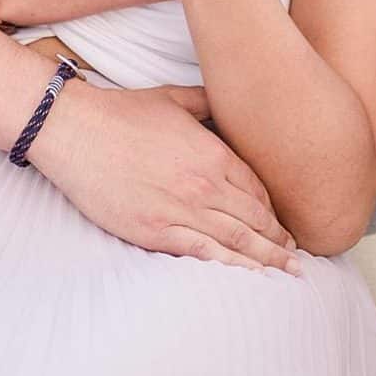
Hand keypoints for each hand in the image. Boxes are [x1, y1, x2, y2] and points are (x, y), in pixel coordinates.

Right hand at [34, 79, 301, 274]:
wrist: (78, 131)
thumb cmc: (123, 112)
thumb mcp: (174, 98)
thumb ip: (207, 103)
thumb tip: (225, 100)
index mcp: (212, 153)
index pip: (256, 188)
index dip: (272, 209)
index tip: (283, 223)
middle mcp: (203, 185)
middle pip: (253, 219)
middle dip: (278, 240)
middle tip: (296, 257)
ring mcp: (180, 211)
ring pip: (236, 241)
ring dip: (265, 259)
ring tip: (286, 273)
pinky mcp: (156, 232)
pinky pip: (202, 254)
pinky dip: (229, 266)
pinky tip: (247, 276)